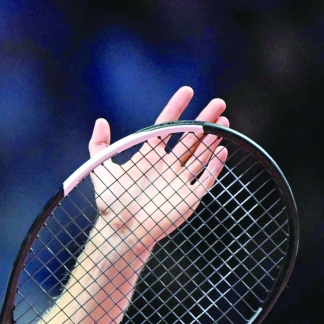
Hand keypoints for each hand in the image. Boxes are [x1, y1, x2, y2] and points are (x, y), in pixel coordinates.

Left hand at [88, 87, 229, 253]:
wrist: (121, 233)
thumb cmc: (111, 204)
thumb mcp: (101, 171)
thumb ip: (99, 146)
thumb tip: (100, 121)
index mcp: (149, 156)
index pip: (166, 127)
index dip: (176, 108)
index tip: (188, 91)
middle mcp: (167, 166)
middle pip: (189, 138)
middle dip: (204, 120)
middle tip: (219, 103)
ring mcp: (179, 181)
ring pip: (200, 155)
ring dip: (212, 139)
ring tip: (224, 122)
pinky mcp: (188, 198)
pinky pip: (205, 179)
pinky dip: (214, 166)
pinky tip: (221, 149)